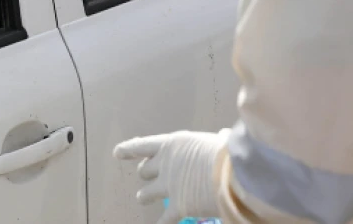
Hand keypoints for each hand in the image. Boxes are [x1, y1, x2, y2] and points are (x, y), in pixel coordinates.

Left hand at [113, 129, 229, 223]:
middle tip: (149, 176)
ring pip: (145, 194)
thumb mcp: (218, 139)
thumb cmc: (228, 153)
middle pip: (144, 171)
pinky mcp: (178, 207)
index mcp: (171, 145)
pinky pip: (164, 219)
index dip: (128, 150)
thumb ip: (216, 140)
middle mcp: (165, 165)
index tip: (117, 153)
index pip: (142, 146)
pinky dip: (161, 223)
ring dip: (144, 196)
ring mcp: (169, 187)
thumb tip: (225, 136)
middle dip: (146, 174)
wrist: (235, 175)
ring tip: (143, 198)